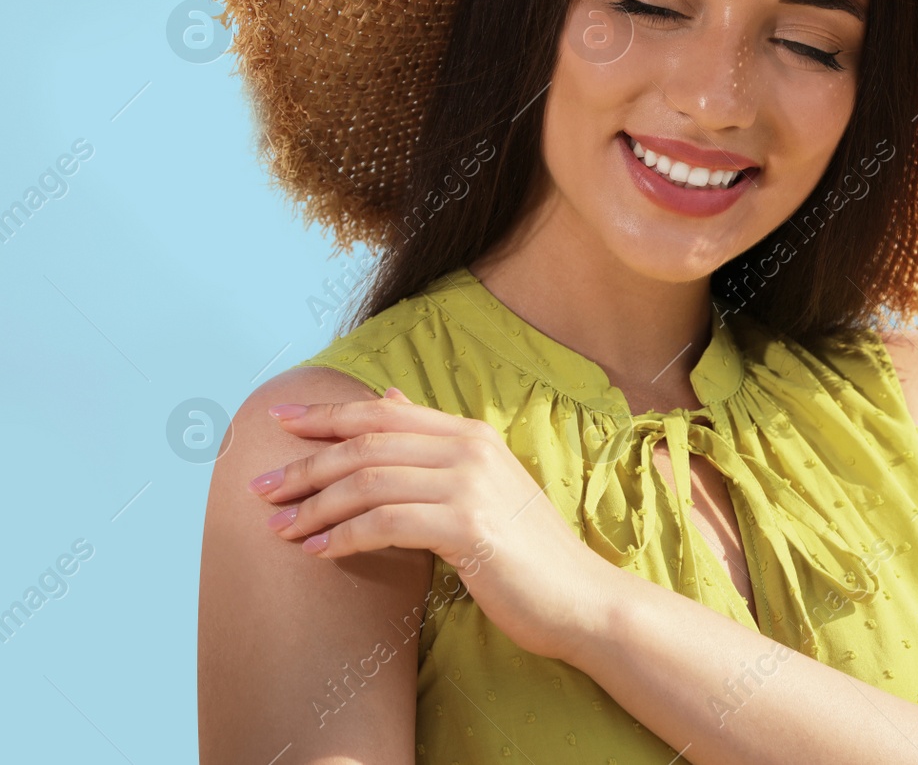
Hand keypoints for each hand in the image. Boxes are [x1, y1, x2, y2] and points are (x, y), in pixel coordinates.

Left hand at [248, 388, 618, 662]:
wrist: (578, 597)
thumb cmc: (526, 550)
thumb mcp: (483, 484)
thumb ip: (434, 443)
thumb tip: (388, 399)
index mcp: (471, 435)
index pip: (381, 413)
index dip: (325, 415)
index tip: (277, 420)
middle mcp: (470, 449)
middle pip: (366, 445)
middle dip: (305, 465)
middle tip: (260, 488)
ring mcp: (470, 485)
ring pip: (368, 482)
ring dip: (315, 506)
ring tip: (279, 528)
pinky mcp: (467, 526)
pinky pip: (385, 522)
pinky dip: (343, 536)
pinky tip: (318, 553)